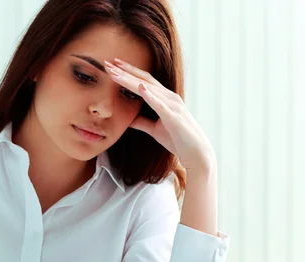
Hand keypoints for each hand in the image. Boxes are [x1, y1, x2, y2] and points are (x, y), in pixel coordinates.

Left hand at [104, 58, 215, 172]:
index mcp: (165, 99)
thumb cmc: (177, 140)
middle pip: (144, 80)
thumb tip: (127, 119)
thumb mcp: (154, 129)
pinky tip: (140, 88)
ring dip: (131, 80)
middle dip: (125, 72)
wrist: (196, 153)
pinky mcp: (174, 117)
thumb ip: (141, 121)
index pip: (143, 81)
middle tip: (108, 64)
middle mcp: (170, 98)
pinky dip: (150, 95)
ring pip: (149, 89)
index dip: (128, 73)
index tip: (112, 66)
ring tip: (116, 73)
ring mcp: (173, 106)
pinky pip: (160, 104)